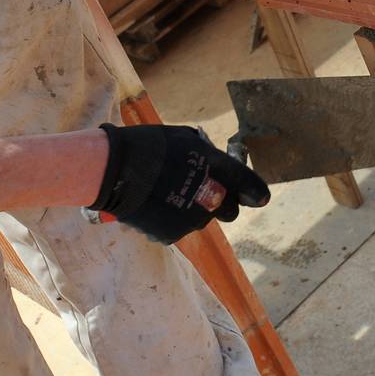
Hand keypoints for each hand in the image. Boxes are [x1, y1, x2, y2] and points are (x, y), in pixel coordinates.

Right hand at [89, 124, 269, 243]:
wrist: (112, 170)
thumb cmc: (149, 146)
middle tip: (205, 190)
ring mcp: (190, 219)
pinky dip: (174, 219)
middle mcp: (208, 197)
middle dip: (224, 202)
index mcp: (215, 168)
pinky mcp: (171, 235)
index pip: (246, 184)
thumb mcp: (185, 140)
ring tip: (169, 193)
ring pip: (204, 219)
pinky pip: (181, 228)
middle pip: (230, 210)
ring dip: (195, 209)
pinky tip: (157, 204)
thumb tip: (217, 165)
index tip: (261, 198)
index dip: (256, 191)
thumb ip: (208, 156)